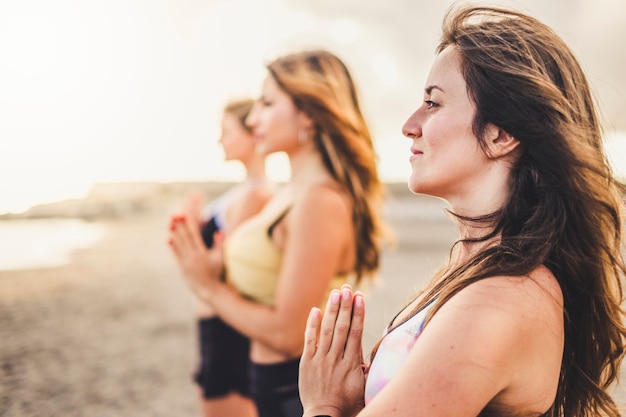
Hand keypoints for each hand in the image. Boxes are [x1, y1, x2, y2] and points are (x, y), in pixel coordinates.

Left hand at [167, 211, 223, 301]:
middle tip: (175, 216)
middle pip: (184, 238)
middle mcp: (192, 257)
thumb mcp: (220, 259)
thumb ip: (219, 245)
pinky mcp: (182, 267)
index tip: (184, 216)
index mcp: (201, 254)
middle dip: (179, 226)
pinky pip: (176, 254)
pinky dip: (173, 246)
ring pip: (179, 245)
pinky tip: (169, 239)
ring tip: (170, 224)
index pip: (193, 236)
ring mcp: (186, 262)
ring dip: (174, 233)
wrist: (209, 290)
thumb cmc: (216, 274)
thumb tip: (219, 231)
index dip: (187, 225)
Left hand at [299, 284, 366, 416]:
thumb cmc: (347, 403)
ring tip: (336, 292)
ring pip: (327, 331)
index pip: (356, 333)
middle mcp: (336, 359)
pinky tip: (315, 309)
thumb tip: (380, 353)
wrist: (324, 416)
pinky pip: (309, 340)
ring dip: (332, 310)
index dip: (358, 314)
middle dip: (345, 306)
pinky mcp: (307, 362)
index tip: (360, 297)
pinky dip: (312, 325)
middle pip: (342, 328)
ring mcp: (321, 360)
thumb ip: (369, 368)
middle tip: (348, 288)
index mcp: (352, 364)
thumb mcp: (364, 387)